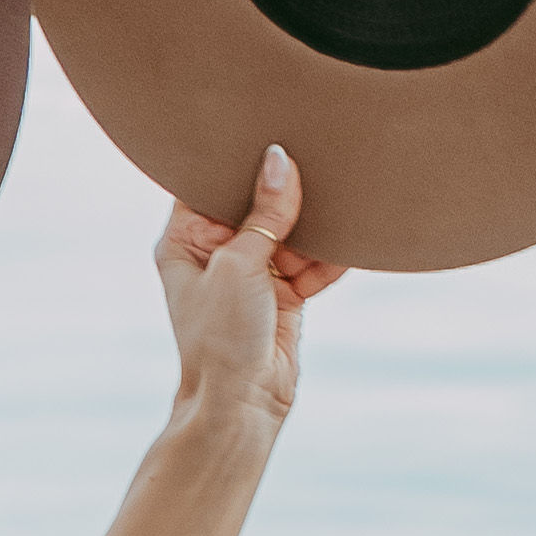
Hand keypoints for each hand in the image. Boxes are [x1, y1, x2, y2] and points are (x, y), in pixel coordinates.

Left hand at [159, 157, 340, 437]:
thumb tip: (279, 160)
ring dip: (315, 228)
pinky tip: (350, 245)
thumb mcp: (239, 265)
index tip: (268, 130)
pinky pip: (313, 263)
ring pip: (292, 232)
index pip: (208, 184)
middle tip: (316, 160)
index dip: (236, 160)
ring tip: (341, 206)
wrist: (242, 405)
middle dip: (287, 192)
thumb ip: (264, 214)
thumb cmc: (220, 338)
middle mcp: (216, 252)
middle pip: (257, 204)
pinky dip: (329, 259)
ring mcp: (252, 273)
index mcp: (185, 240)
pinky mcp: (284, 294)